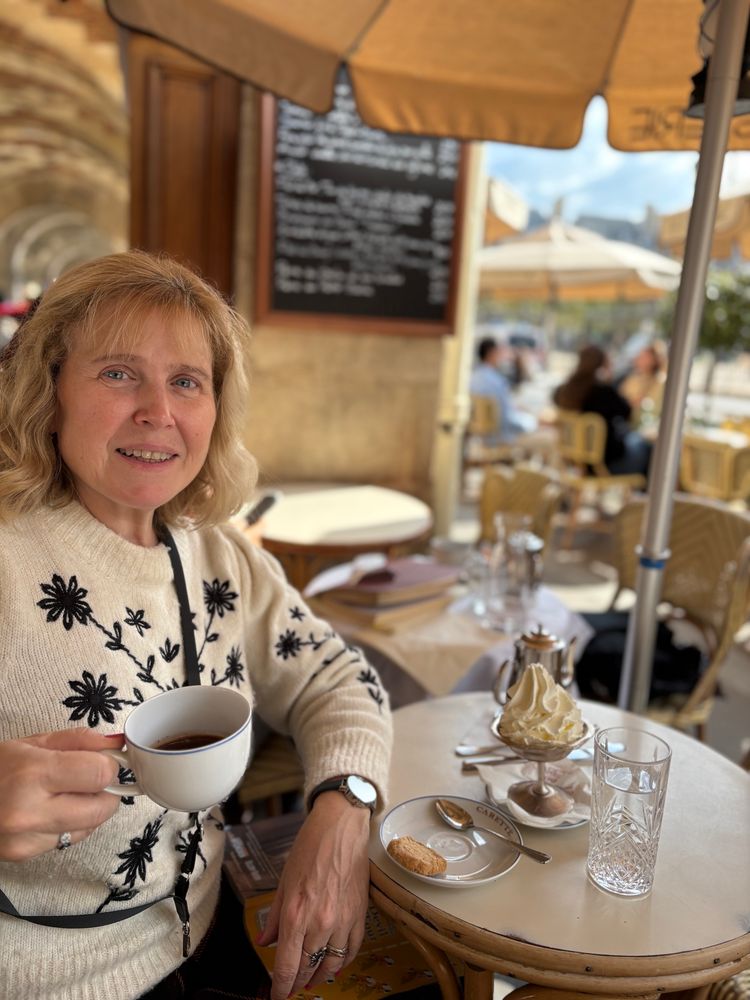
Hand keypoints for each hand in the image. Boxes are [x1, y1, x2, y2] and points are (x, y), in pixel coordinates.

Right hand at [0, 728, 121, 861]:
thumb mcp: (32, 742)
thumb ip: (79, 741)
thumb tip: (117, 744)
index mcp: (33, 772)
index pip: (100, 773)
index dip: (109, 765)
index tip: (103, 761)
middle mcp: (30, 810)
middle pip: (102, 807)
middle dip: (106, 792)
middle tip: (90, 780)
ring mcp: (26, 839)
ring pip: (89, 827)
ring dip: (89, 810)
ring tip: (65, 794)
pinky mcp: (23, 856)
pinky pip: (68, 840)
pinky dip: (70, 826)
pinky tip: (49, 812)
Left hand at [256, 792, 371, 999]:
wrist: (341, 827)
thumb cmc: (310, 848)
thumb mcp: (284, 881)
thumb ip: (275, 917)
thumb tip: (265, 942)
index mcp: (296, 914)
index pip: (287, 966)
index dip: (281, 988)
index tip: (277, 997)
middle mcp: (320, 923)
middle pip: (307, 968)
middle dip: (297, 983)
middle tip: (290, 989)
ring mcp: (343, 921)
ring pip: (331, 964)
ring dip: (320, 978)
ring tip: (311, 982)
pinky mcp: (360, 916)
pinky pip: (351, 950)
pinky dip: (342, 963)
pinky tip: (334, 966)